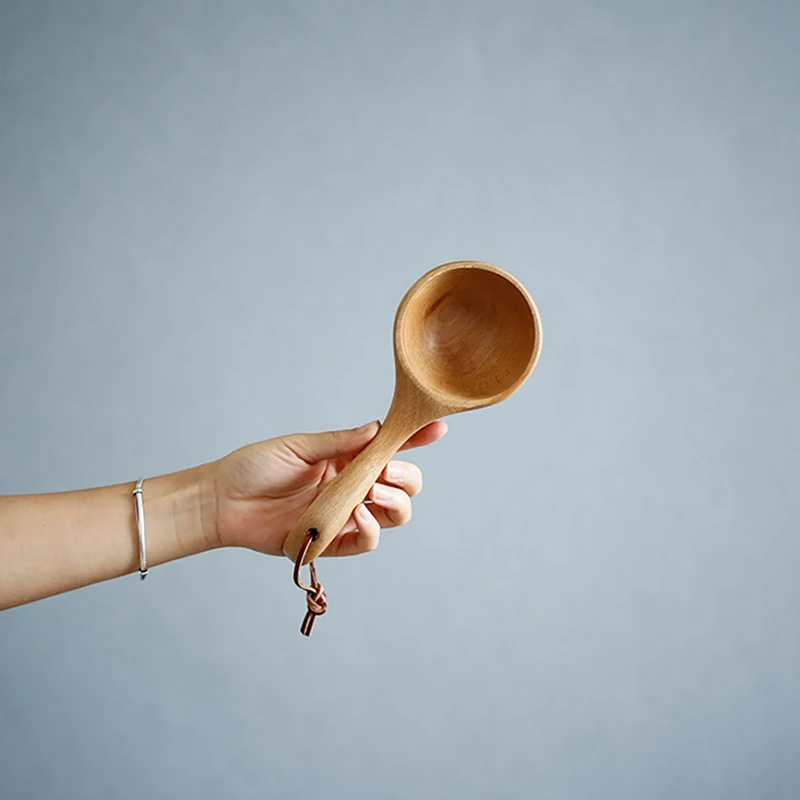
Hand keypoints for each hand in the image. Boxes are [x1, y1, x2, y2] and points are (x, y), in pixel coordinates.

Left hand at [210, 420, 447, 556]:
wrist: (222, 500)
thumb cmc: (255, 466)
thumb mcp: (300, 446)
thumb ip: (340, 442)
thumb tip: (377, 428)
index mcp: (347, 459)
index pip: (389, 449)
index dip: (415, 441)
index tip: (436, 428)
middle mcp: (352, 487)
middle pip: (402, 487)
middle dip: (407, 478)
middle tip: (388, 473)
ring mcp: (344, 515)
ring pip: (393, 515)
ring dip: (394, 503)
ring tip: (372, 493)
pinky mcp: (332, 542)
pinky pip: (366, 541)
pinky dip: (370, 529)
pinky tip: (356, 514)